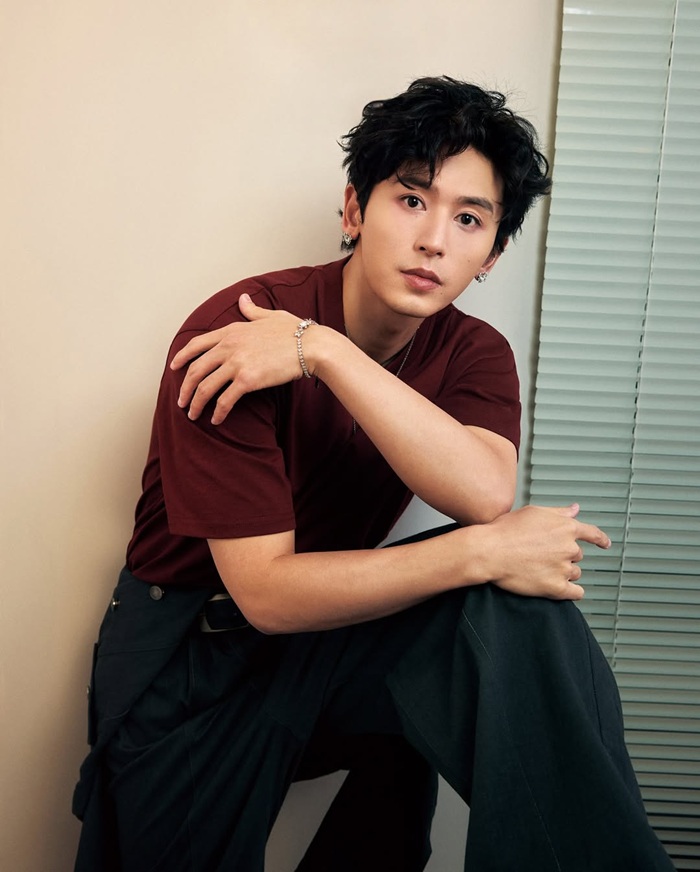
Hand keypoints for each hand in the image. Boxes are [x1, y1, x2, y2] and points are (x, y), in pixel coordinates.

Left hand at [170, 294, 304, 423]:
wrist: (311, 346)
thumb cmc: (295, 331)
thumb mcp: (270, 316)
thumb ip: (252, 310)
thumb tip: (242, 299)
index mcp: (232, 331)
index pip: (197, 344)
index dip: (182, 356)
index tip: (174, 367)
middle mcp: (229, 346)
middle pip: (196, 369)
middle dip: (185, 387)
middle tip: (181, 401)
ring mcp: (236, 363)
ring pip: (205, 387)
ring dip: (196, 403)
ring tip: (193, 415)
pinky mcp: (247, 380)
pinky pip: (225, 400)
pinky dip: (217, 412)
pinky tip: (216, 420)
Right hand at [478, 503, 610, 600]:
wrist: (490, 551)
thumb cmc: (506, 530)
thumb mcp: (533, 512)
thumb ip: (559, 512)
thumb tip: (575, 509)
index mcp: (566, 528)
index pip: (592, 533)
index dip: (600, 539)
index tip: (605, 544)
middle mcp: (569, 548)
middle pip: (577, 555)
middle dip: (564, 556)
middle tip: (542, 555)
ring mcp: (563, 568)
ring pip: (574, 573)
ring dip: (563, 572)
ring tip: (540, 569)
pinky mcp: (556, 587)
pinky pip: (575, 592)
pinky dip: (572, 592)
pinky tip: (563, 589)